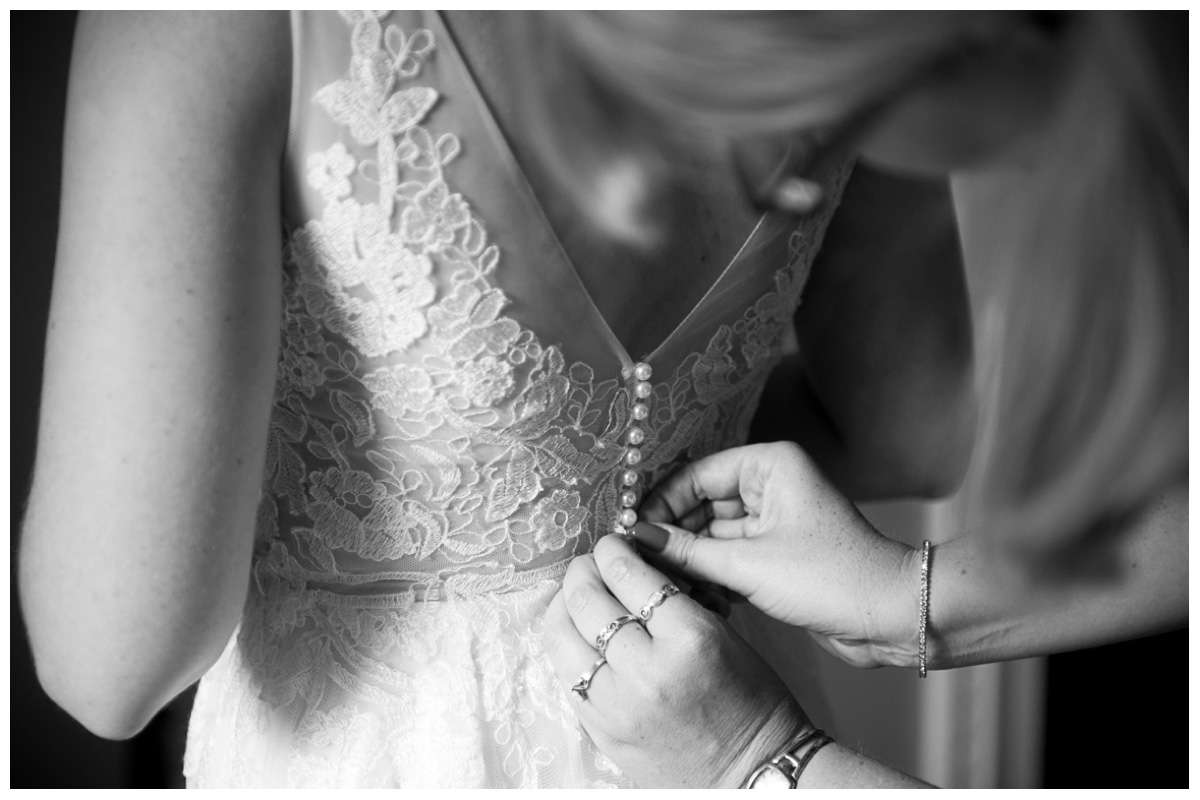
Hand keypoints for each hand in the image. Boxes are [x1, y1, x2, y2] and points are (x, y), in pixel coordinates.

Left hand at [542, 534, 809, 787]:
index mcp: (690, 638)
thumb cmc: (751, 700)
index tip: (612, 544)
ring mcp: (617, 704)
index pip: (631, 575)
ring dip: (565, 604)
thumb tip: (630, 564)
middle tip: (590, 564)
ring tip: (576, 595)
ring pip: (563, 634)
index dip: (614, 551)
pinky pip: (566, 674)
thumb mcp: (725, 634)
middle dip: (583, 570)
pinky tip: (574, 633)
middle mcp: (648, 669)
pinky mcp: (600, 729)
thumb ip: (675, 599)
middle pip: (588, 599)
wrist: (751, 772)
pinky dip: (566, 645)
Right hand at [636, 441, 918, 667]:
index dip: (660, 503)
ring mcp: (773, 522)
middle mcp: (770, 486)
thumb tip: (634, 540)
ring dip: (689, 560)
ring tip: (664, 585)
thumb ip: (686, 551)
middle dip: (671, 536)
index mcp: (769, 466)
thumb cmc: (831, 577)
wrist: (892, 617)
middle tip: (639, 564)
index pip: (695, 475)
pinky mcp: (775, 556)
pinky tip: (694, 596)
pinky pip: (727, 557)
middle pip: (699, 504)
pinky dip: (709, 575)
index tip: (630, 532)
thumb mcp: (749, 565)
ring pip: (711, 535)